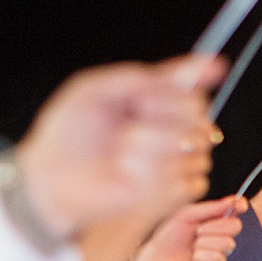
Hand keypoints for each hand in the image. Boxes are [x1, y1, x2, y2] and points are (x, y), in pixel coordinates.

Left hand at [16, 55, 221, 237]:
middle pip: (198, 115)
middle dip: (168, 113)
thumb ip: (138, 77)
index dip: (196, 78)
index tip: (208, 71)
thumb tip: (186, 69)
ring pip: (194, 148)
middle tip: (135, 117)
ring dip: (155, 146)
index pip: (189, 87)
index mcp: (150, 101)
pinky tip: (130, 175)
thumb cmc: (67, 135)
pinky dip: (156, 174)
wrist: (53, 180)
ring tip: (122, 152)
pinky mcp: (170, 192)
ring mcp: (170, 161)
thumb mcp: (94, 90)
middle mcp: (165, 129)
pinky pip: (189, 180)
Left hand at [131, 195, 246, 260]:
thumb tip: (231, 201)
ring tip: (192, 247)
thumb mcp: (187, 215)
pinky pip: (219, 259)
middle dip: (215, 227)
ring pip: (228, 243)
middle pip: (235, 226)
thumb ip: (210, 208)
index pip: (235, 210)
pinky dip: (203, 256)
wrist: (155, 258)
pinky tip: (194, 258)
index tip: (238, 205)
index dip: (239, 206)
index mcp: (212, 219)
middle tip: (197, 231)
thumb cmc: (168, 236)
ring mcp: (218, 251)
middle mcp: (218, 235)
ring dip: (205, 243)